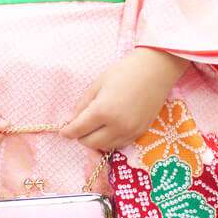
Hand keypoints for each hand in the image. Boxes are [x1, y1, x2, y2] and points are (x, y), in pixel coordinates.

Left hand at [59, 48, 187, 150]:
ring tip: (93, 126)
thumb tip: (73, 119)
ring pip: (105, 147)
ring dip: (95, 140)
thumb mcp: (98, 84)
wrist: (155, 71)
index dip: (67, 131)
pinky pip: (119, 145)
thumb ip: (83, 104)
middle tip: (79, 125)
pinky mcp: (140, 133)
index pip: (78, 129)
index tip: (62, 131)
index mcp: (103, 111)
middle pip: (90, 143)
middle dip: (80, 136)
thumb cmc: (124, 72)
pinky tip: (108, 129)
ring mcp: (130, 132)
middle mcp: (116, 126)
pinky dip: (109, 141)